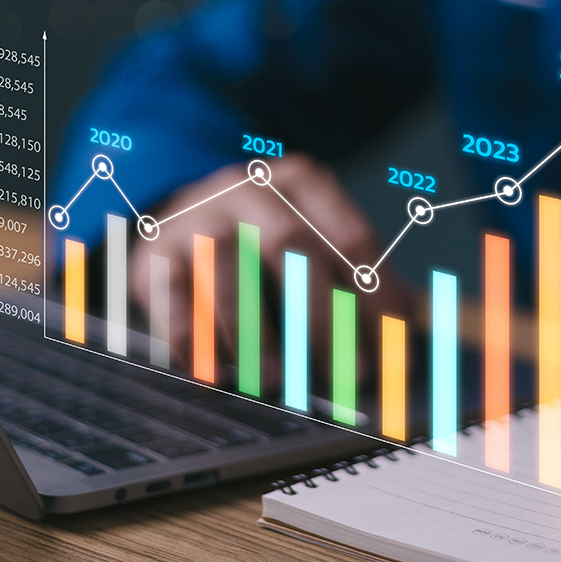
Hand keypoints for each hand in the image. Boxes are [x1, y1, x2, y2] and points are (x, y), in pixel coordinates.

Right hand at [128, 155, 408, 386]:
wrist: (176, 215)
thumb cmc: (266, 241)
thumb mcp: (312, 239)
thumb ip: (356, 279)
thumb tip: (405, 337)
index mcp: (302, 181)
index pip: (352, 236)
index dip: (379, 294)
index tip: (396, 345)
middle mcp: (249, 190)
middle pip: (292, 246)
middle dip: (325, 315)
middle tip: (350, 371)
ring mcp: (197, 217)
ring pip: (226, 266)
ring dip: (254, 329)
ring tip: (275, 380)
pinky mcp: (154, 254)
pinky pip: (173, 295)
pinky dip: (193, 337)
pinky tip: (214, 373)